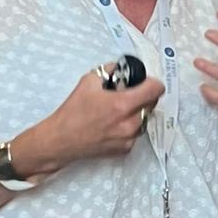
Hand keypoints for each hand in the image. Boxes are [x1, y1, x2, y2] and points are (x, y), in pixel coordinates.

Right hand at [22, 63, 165, 174]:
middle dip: (143, 96)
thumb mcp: (89, 81)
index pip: (156, 89)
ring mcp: (129, 138)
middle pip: (152, 103)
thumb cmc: (72, 113)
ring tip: (117, 111)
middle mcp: (130, 123)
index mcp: (123, 104)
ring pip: (145, 118)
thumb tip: (122, 68)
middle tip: (127, 95)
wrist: (61, 140)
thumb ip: (110, 70)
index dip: (152, 82)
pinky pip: (136, 132)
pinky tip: (113, 124)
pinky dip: (130, 126)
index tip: (144, 82)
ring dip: (137, 112)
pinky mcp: (126, 149)